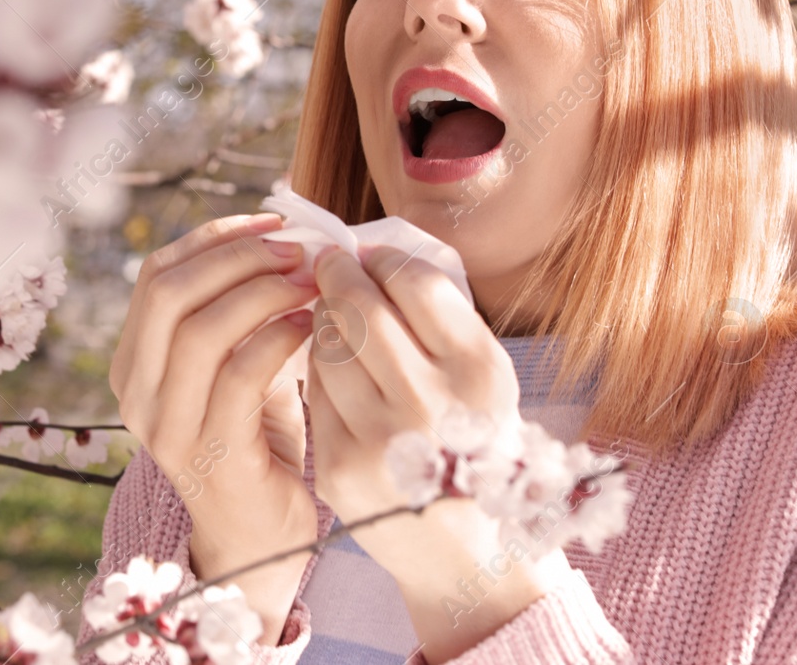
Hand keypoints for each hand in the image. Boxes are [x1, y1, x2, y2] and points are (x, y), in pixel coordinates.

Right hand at [110, 213, 322, 643]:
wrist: (260, 540)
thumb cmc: (258, 442)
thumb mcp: (236, 368)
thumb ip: (239, 313)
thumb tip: (282, 238)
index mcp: (134, 363)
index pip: (157, 275)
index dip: (215, 237)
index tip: (274, 221)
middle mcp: (137, 394)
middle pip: (169, 292)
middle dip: (239, 258)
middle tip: (299, 251)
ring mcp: (167, 428)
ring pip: (199, 329)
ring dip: (262, 292)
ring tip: (311, 283)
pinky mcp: (210, 455)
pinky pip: (238, 376)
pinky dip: (277, 338)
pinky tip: (310, 327)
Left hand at [305, 244, 559, 659]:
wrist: (465, 546)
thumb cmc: (472, 440)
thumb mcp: (482, 377)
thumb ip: (439, 318)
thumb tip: (374, 251)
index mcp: (478, 371)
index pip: (415, 282)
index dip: (383, 258)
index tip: (368, 254)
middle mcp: (431, 403)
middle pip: (362, 307)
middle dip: (337, 273)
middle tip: (328, 262)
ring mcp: (380, 437)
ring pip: (327, 343)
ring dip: (322, 317)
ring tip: (330, 311)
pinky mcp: (339, 464)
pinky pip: (315, 388)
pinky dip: (317, 365)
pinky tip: (329, 362)